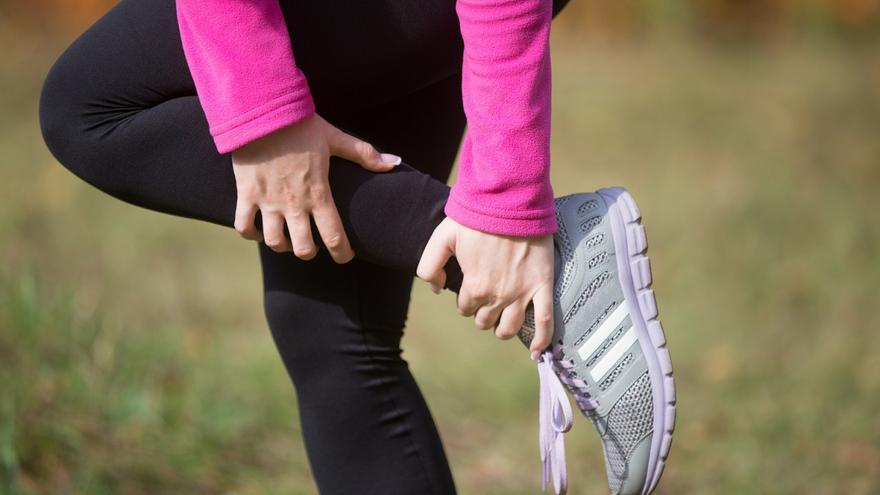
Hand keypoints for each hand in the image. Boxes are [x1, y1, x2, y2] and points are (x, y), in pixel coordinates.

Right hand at [231, 113, 400, 261]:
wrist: (263, 111)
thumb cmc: (301, 125)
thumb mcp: (335, 138)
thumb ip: (365, 154)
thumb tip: (395, 163)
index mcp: (319, 193)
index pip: (334, 236)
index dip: (342, 252)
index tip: (345, 256)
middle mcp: (294, 203)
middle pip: (303, 248)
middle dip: (310, 252)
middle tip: (312, 247)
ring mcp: (268, 201)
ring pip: (274, 242)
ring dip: (282, 246)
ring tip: (287, 240)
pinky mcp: (246, 194)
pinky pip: (243, 225)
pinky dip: (250, 233)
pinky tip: (258, 231)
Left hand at [417, 217, 554, 353]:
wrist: (511, 201)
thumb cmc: (475, 217)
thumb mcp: (442, 237)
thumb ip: (429, 266)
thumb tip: (436, 290)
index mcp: (474, 286)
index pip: (465, 307)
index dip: (466, 299)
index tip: (471, 287)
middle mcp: (497, 295)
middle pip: (485, 320)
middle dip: (483, 312)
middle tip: (486, 296)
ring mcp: (522, 293)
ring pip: (510, 328)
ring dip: (503, 328)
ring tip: (503, 320)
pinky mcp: (542, 286)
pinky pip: (545, 321)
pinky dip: (542, 339)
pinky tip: (538, 352)